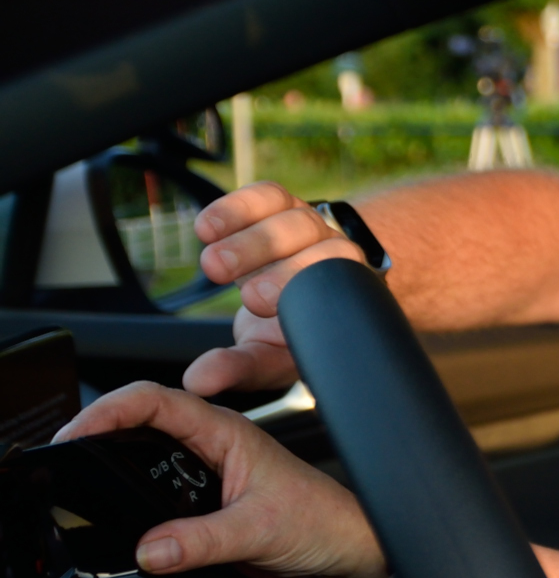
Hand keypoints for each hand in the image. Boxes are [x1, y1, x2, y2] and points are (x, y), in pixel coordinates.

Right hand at [56, 382, 386, 577]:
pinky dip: (138, 512)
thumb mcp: (258, 530)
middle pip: (140, 425)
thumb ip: (200, 541)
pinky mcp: (205, 505)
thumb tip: (149, 548)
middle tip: (66, 458)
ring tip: (86, 490)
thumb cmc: (322, 520)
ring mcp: (207, 475)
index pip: (154, 400)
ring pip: (146, 462)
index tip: (76, 432)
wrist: (346, 547)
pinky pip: (159, 500)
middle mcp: (213, 446)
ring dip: (117, 474)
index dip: (108, 409)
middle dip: (99, 437)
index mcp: (226, 432)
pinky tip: (130, 532)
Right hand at [182, 182, 368, 394]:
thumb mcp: (264, 357)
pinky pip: (269, 196)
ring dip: (250, 237)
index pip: (336, 287)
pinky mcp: (285, 205)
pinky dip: (237, 207)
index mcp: (342, 300)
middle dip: (272, 262)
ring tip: (211, 263)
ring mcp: (313, 229)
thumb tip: (196, 381)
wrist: (292, 297)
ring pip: (295, 219)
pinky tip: (207, 228)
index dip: (297, 288)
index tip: (256, 304)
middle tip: (229, 280)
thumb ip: (236, 368)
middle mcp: (335, 259)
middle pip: (320, 248)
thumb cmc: (280, 333)